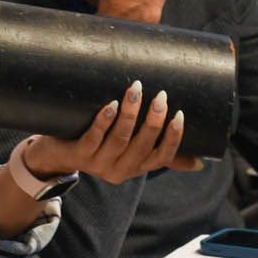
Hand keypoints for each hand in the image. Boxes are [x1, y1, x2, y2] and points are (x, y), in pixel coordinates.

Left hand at [21, 81, 198, 183]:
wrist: (57, 156)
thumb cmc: (100, 146)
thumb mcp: (130, 151)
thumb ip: (159, 153)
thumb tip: (200, 162)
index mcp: (137, 167)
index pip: (162, 157)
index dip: (173, 138)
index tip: (180, 114)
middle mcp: (120, 169)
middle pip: (142, 146)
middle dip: (153, 120)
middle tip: (160, 95)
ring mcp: (99, 163)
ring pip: (119, 139)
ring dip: (130, 114)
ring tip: (136, 89)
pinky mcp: (79, 154)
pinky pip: (93, 137)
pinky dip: (104, 120)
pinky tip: (111, 104)